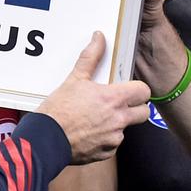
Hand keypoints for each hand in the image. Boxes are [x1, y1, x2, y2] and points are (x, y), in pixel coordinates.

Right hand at [37, 31, 150, 163]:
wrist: (45, 140)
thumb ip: (91, 57)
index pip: (144, 91)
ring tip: (98, 117)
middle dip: (136, 107)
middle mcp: (119, 120)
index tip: (129, 88)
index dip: (138, 89)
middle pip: (144, 112)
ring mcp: (113, 138)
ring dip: (118, 123)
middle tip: (120, 103)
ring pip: (127, 128)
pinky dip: (106, 138)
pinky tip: (90, 131)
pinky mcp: (106, 152)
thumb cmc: (59, 110)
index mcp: (114, 99)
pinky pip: (113, 144)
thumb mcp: (75, 79)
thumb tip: (99, 38)